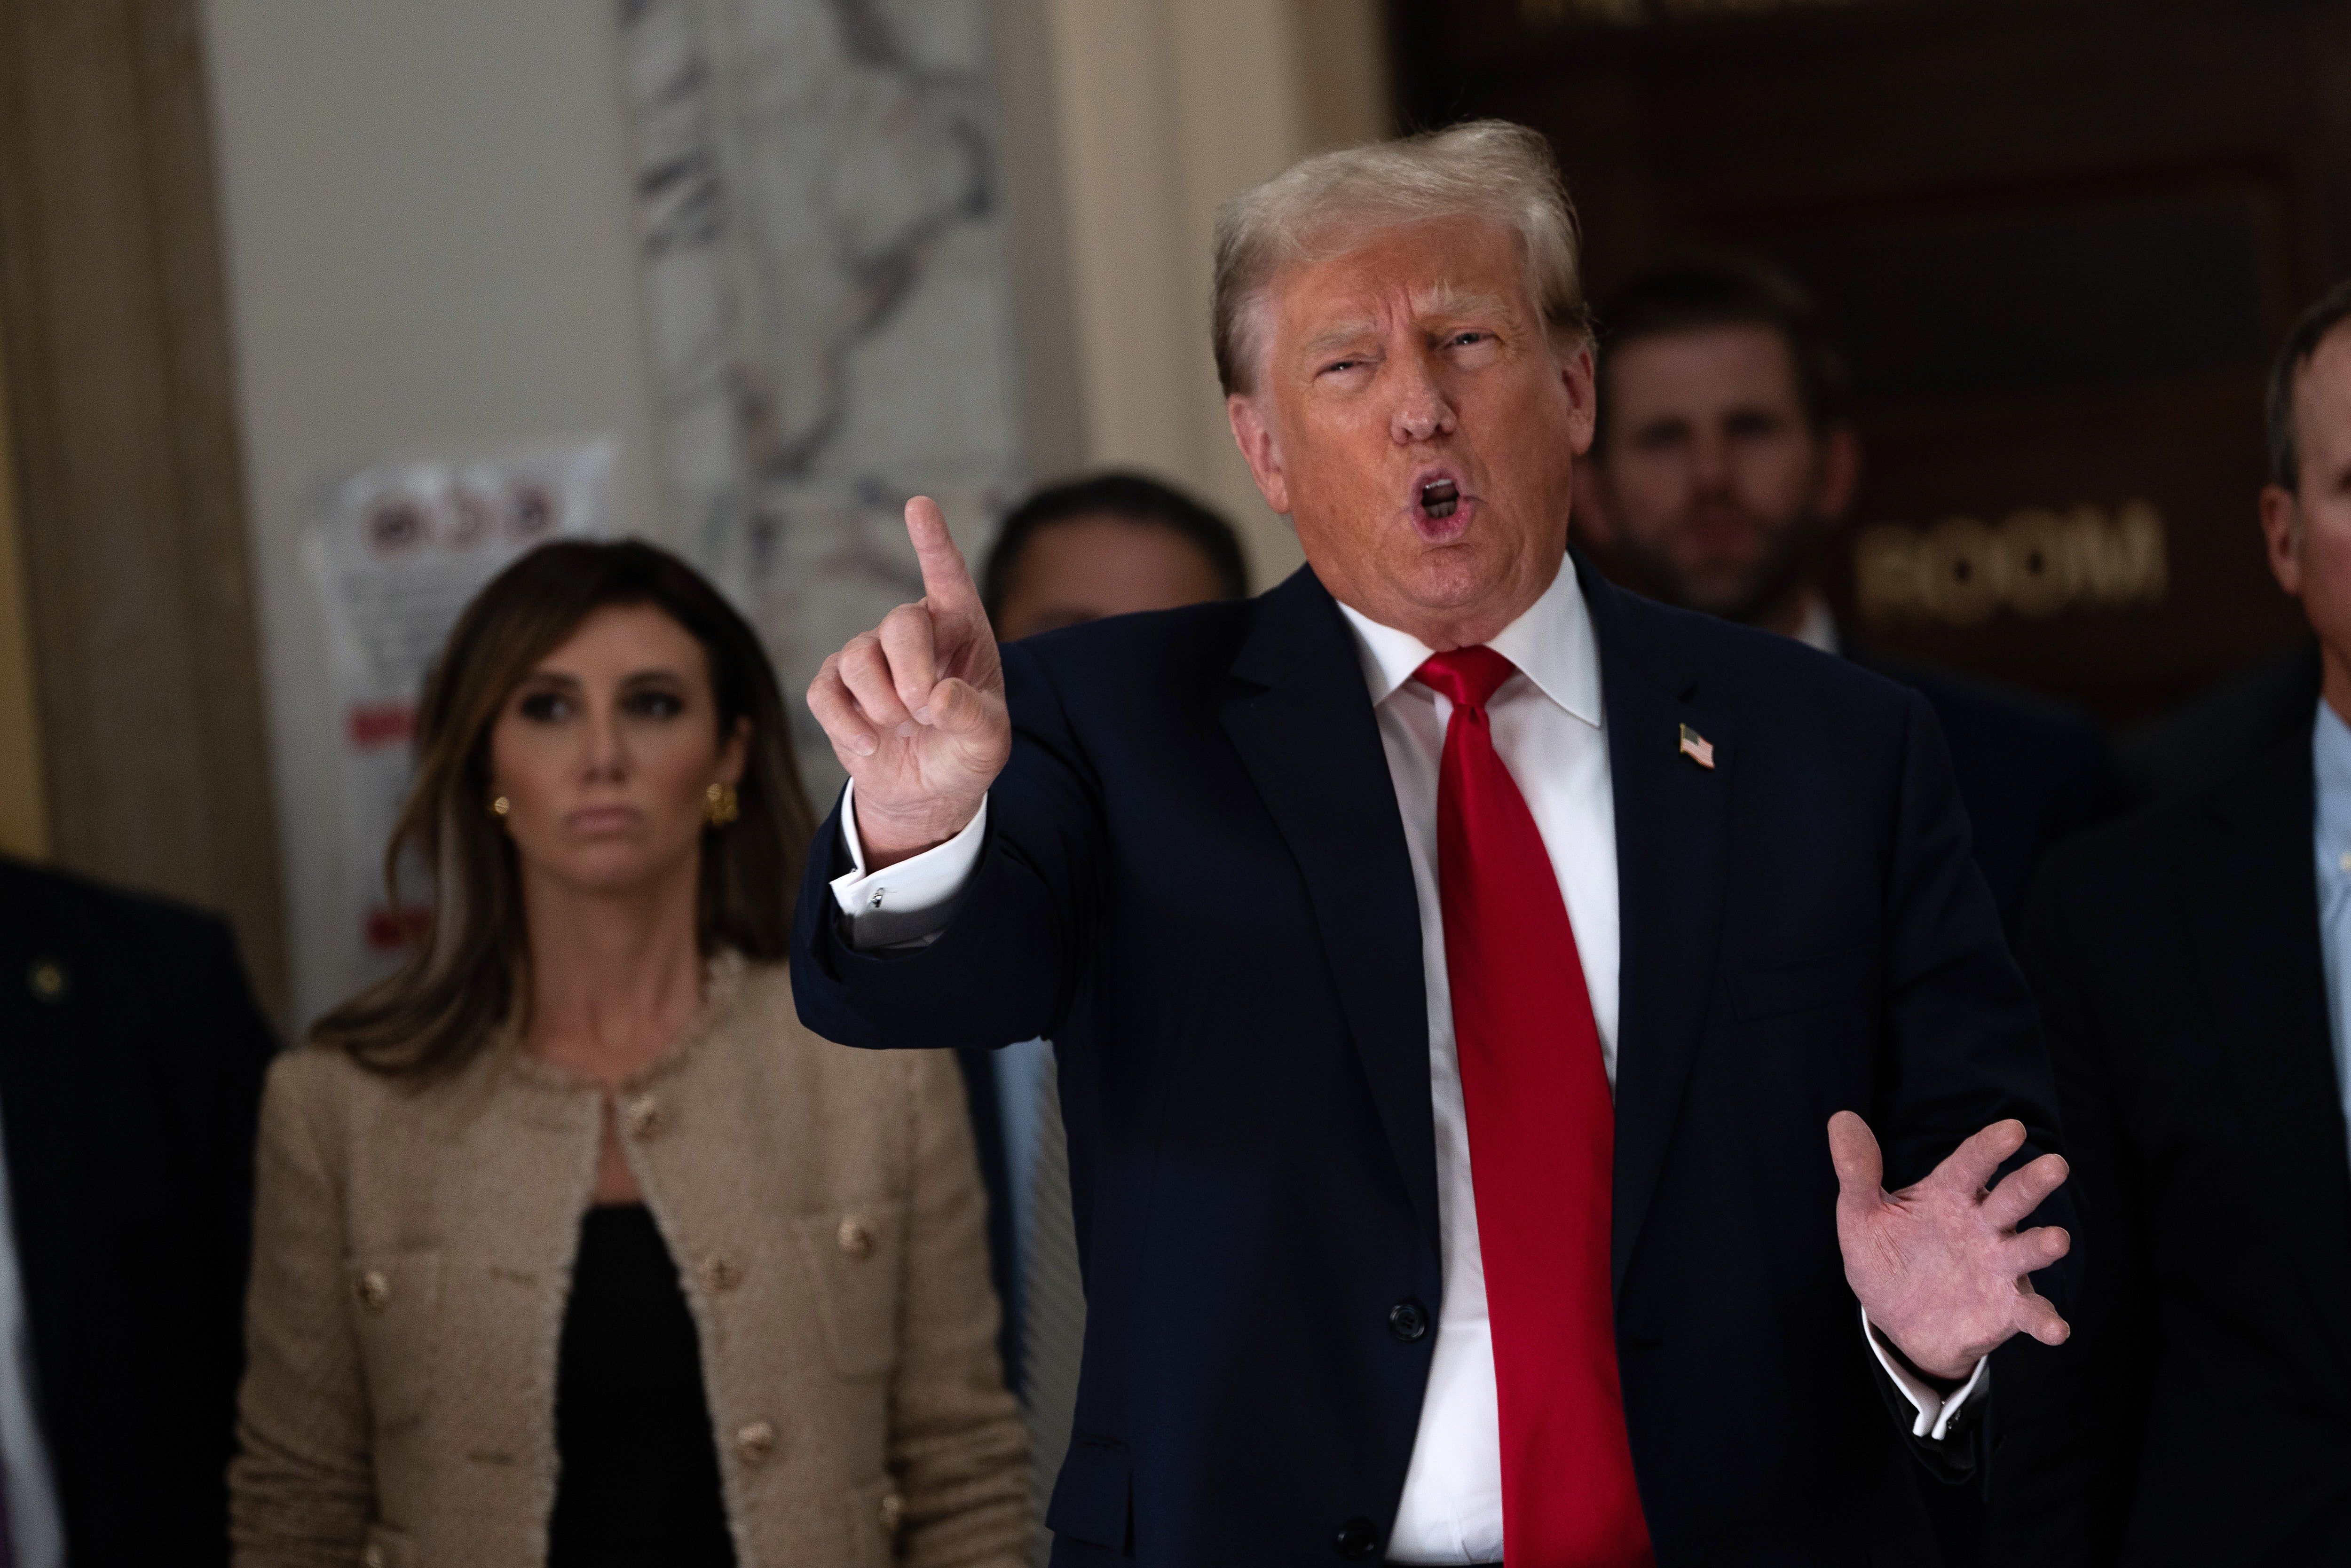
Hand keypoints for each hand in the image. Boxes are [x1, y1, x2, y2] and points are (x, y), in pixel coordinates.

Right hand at [807, 497, 1008, 867]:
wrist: (928, 792)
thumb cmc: (966, 752)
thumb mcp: (988, 742)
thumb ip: (973, 717)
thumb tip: (937, 697)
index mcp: (961, 630)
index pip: (947, 577)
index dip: (932, 542)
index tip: (918, 505)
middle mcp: (914, 633)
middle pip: (899, 623)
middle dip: (911, 670)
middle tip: (924, 709)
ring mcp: (869, 657)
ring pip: (856, 657)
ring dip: (881, 702)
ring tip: (902, 727)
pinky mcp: (835, 688)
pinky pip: (824, 692)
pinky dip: (845, 723)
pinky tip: (869, 746)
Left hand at [1829, 1111, 2071, 1381]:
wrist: (1897, 1319)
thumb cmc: (1886, 1256)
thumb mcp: (1861, 1216)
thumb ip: (1857, 1172)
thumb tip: (1841, 1118)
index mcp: (1949, 1196)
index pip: (1970, 1164)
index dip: (1989, 1147)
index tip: (2012, 1129)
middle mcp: (1983, 1226)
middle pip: (2010, 1199)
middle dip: (2032, 1183)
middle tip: (2055, 1165)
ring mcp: (1999, 1267)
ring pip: (2026, 1250)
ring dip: (2042, 1245)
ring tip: (2057, 1240)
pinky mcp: (2007, 1308)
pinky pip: (2031, 1312)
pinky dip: (2045, 1320)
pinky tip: (2056, 1329)